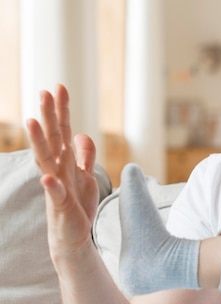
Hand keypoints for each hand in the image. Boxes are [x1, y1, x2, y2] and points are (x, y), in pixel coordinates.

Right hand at [26, 84, 99, 258]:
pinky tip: (47, 177)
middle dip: (49, 116)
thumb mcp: (85, 175)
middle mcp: (58, 170)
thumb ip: (84, 155)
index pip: (64, 131)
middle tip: (44, 91)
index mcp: (65, 161)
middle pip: (53, 139)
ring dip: (40, 142)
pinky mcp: (61, 205)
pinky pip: (55, 194)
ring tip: (32, 121)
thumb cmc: (77, 204)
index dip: (62, 111)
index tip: (60, 87)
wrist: (72, 236)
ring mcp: (57, 186)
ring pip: (47, 160)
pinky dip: (51, 185)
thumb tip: (81, 134)